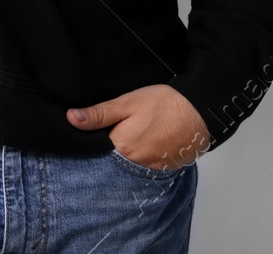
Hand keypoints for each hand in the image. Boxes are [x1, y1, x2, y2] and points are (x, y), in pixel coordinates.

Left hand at [67, 84, 210, 169]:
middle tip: (115, 130)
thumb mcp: (127, 102)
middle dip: (107, 149)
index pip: (95, 150)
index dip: (91, 140)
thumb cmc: (163, 104)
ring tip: (132, 135)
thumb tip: (71, 119)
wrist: (201, 112)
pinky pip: (144, 167)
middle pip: (110, 160)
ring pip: (127, 165)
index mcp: (120, 146)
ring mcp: (149, 169)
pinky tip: (145, 142)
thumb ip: (99, 114)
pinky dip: (141, 157)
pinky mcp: (163, 169)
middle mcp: (133, 164)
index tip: (92, 131)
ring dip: (124, 154)